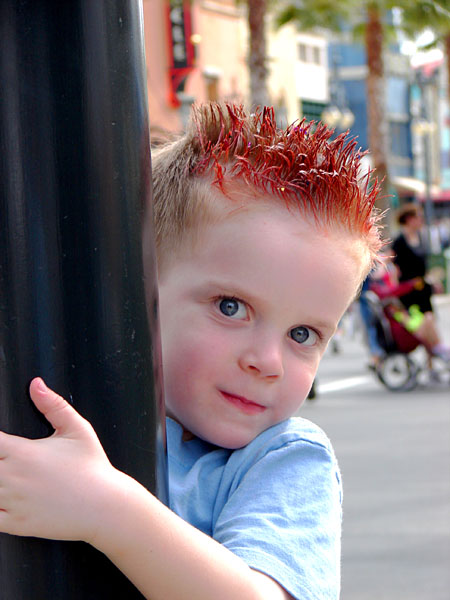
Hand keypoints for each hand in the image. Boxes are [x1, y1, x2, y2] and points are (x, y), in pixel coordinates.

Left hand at [0, 378, 123, 543]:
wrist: (104, 506)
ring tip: (3, 475)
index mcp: (23, 452)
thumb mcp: (78, 429)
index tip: (0, 444)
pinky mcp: (16, 524)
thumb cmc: (93, 467)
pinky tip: (2, 499)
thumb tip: (36, 384)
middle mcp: (12, 477)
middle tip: (2, 460)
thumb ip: (53, 405)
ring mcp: (12, 503)